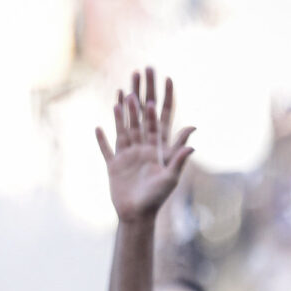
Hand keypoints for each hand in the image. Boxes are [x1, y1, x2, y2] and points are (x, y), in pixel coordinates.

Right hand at [95, 68, 194, 222]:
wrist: (137, 215)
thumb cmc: (156, 199)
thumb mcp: (170, 178)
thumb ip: (178, 158)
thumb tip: (193, 139)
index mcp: (155, 149)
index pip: (157, 121)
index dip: (159, 103)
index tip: (161, 83)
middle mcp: (141, 149)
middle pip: (139, 118)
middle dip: (139, 97)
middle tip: (138, 75)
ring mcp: (126, 156)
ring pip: (122, 129)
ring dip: (121, 112)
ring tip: (119, 93)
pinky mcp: (113, 166)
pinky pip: (106, 150)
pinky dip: (101, 140)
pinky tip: (98, 128)